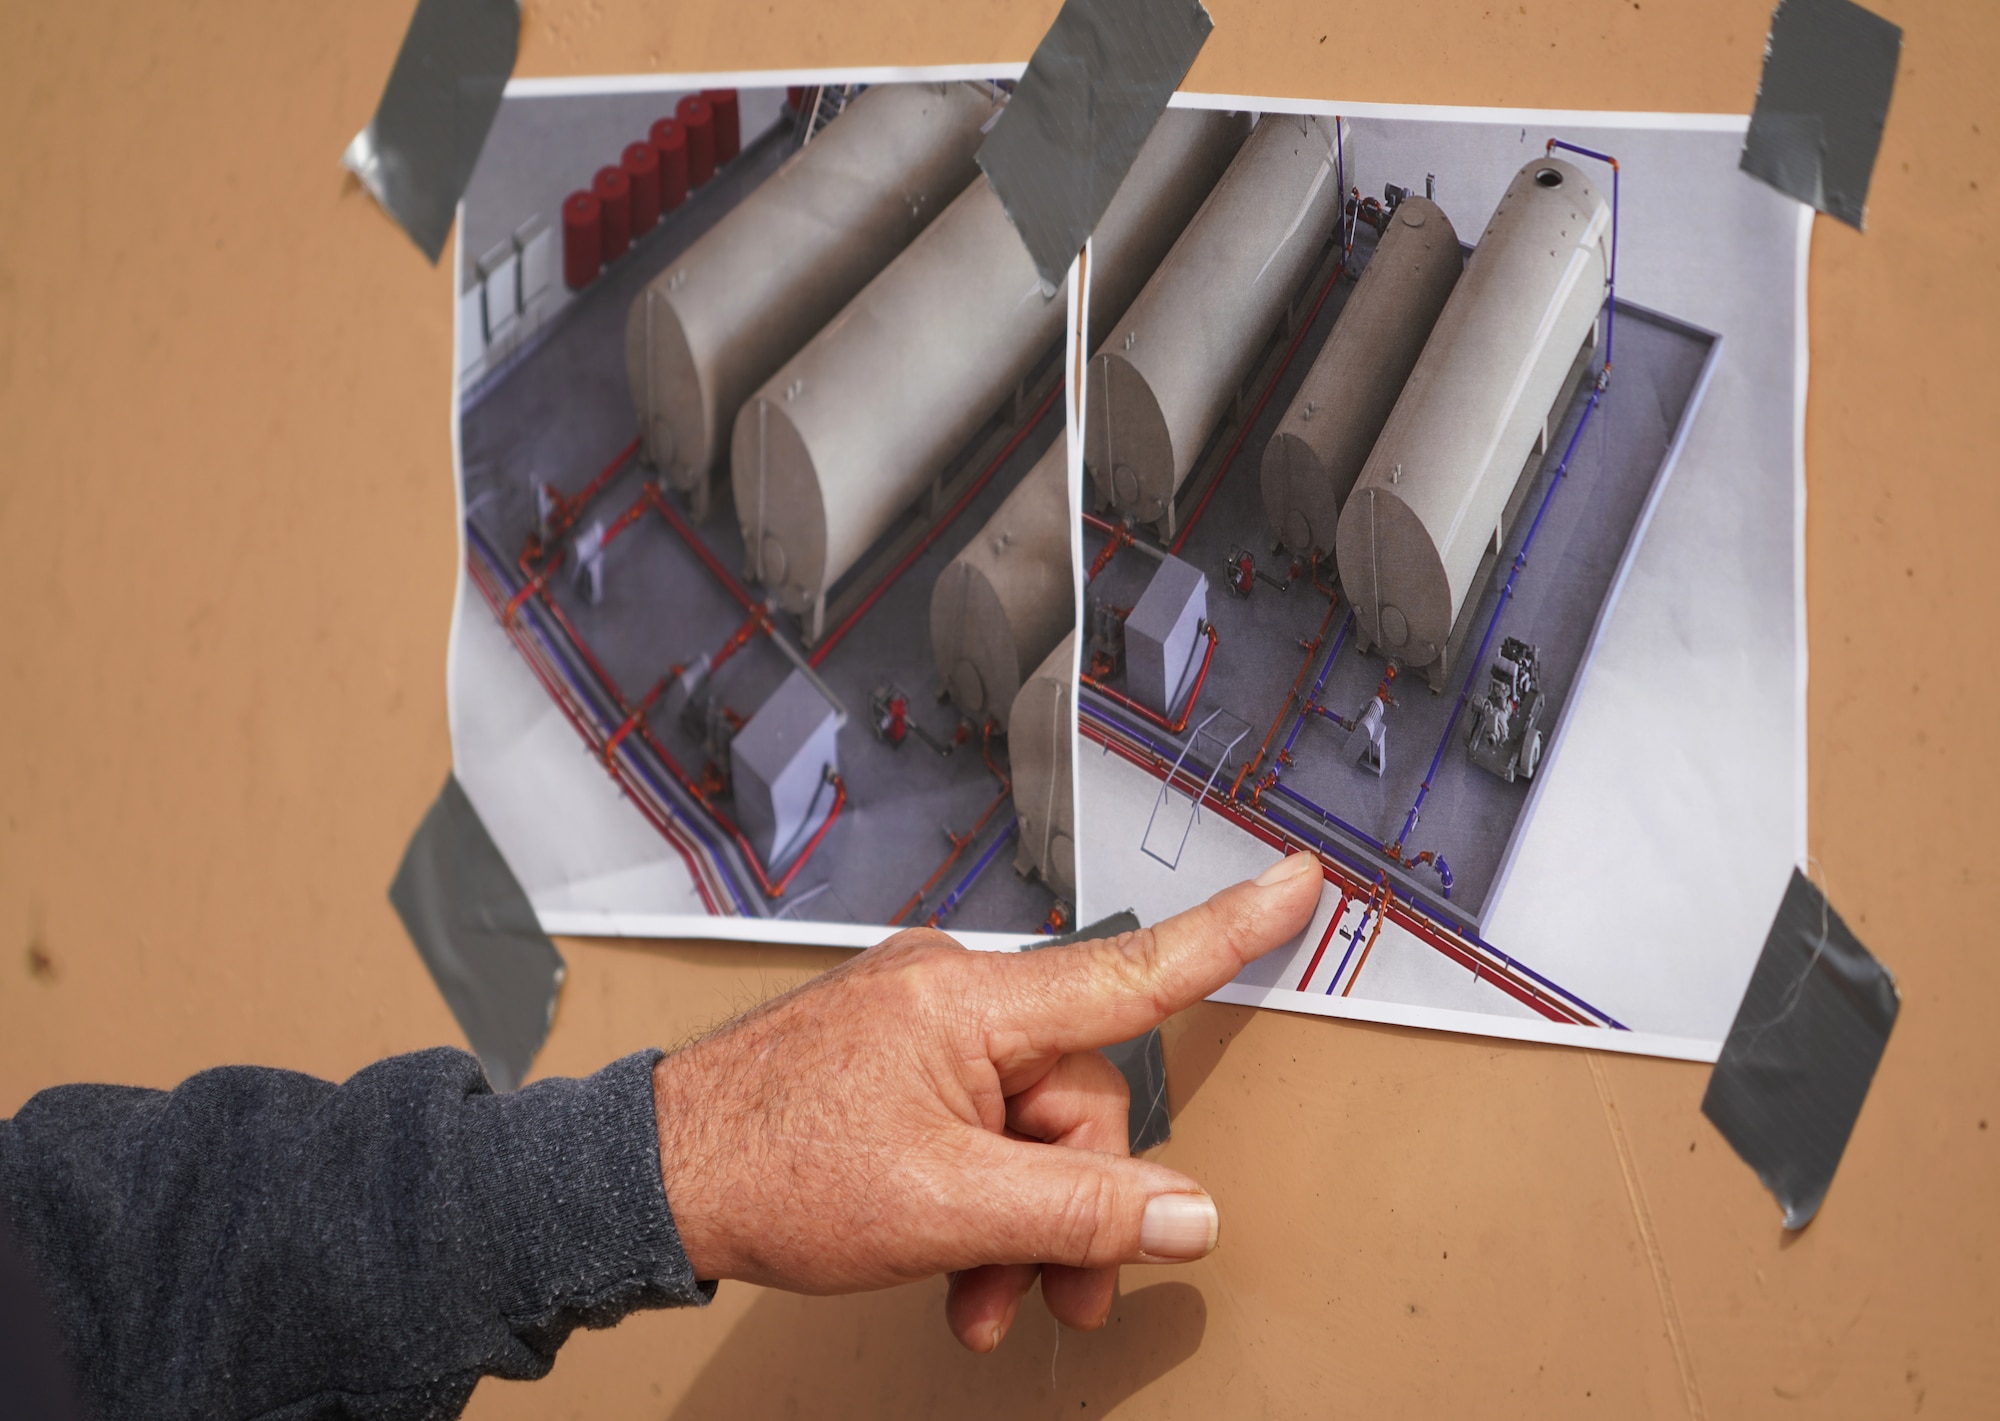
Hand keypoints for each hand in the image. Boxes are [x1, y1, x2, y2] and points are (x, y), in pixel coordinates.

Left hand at [650, 851, 1322, 1349]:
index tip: (1298, 882)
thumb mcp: (947, 1208)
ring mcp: (920, 1025)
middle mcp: (952, 992)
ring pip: (1027, 1126)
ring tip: (986, 1298)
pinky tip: (957, 1265)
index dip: (1232, 930)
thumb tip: (1187, 1214)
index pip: (1133, 968)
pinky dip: (980, 1198)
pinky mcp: (895, 1058)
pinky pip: (976, 1124)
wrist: (652, 1178)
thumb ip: (1079, 1210)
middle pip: (1080, 1097)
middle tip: (1055, 1295)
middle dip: (1075, 1205)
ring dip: (1022, 1220)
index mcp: (971, 1001)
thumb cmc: (771, 1170)